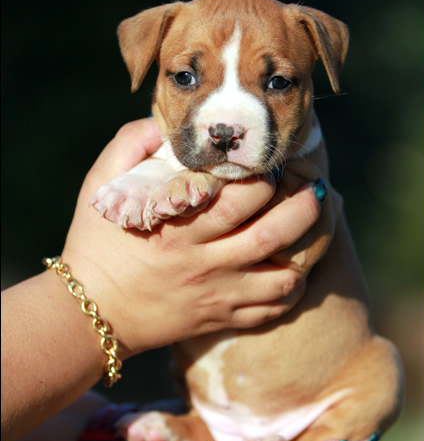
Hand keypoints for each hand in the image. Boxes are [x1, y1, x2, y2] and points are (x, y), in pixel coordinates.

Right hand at [62, 118, 321, 357]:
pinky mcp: (220, 318)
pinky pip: (270, 311)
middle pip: (275, 233)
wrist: (91, 313)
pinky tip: (290, 272)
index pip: (242, 196)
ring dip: (307, 253)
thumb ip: (129, 145)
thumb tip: (162, 123)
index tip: (274, 164)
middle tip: (315, 189)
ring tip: (309, 233)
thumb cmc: (96, 244)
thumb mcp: (100, 187)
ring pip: (284, 278)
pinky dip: (289, 292)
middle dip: (305, 207)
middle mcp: (207, 262)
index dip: (267, 176)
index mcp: (182, 226)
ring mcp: (218, 294)